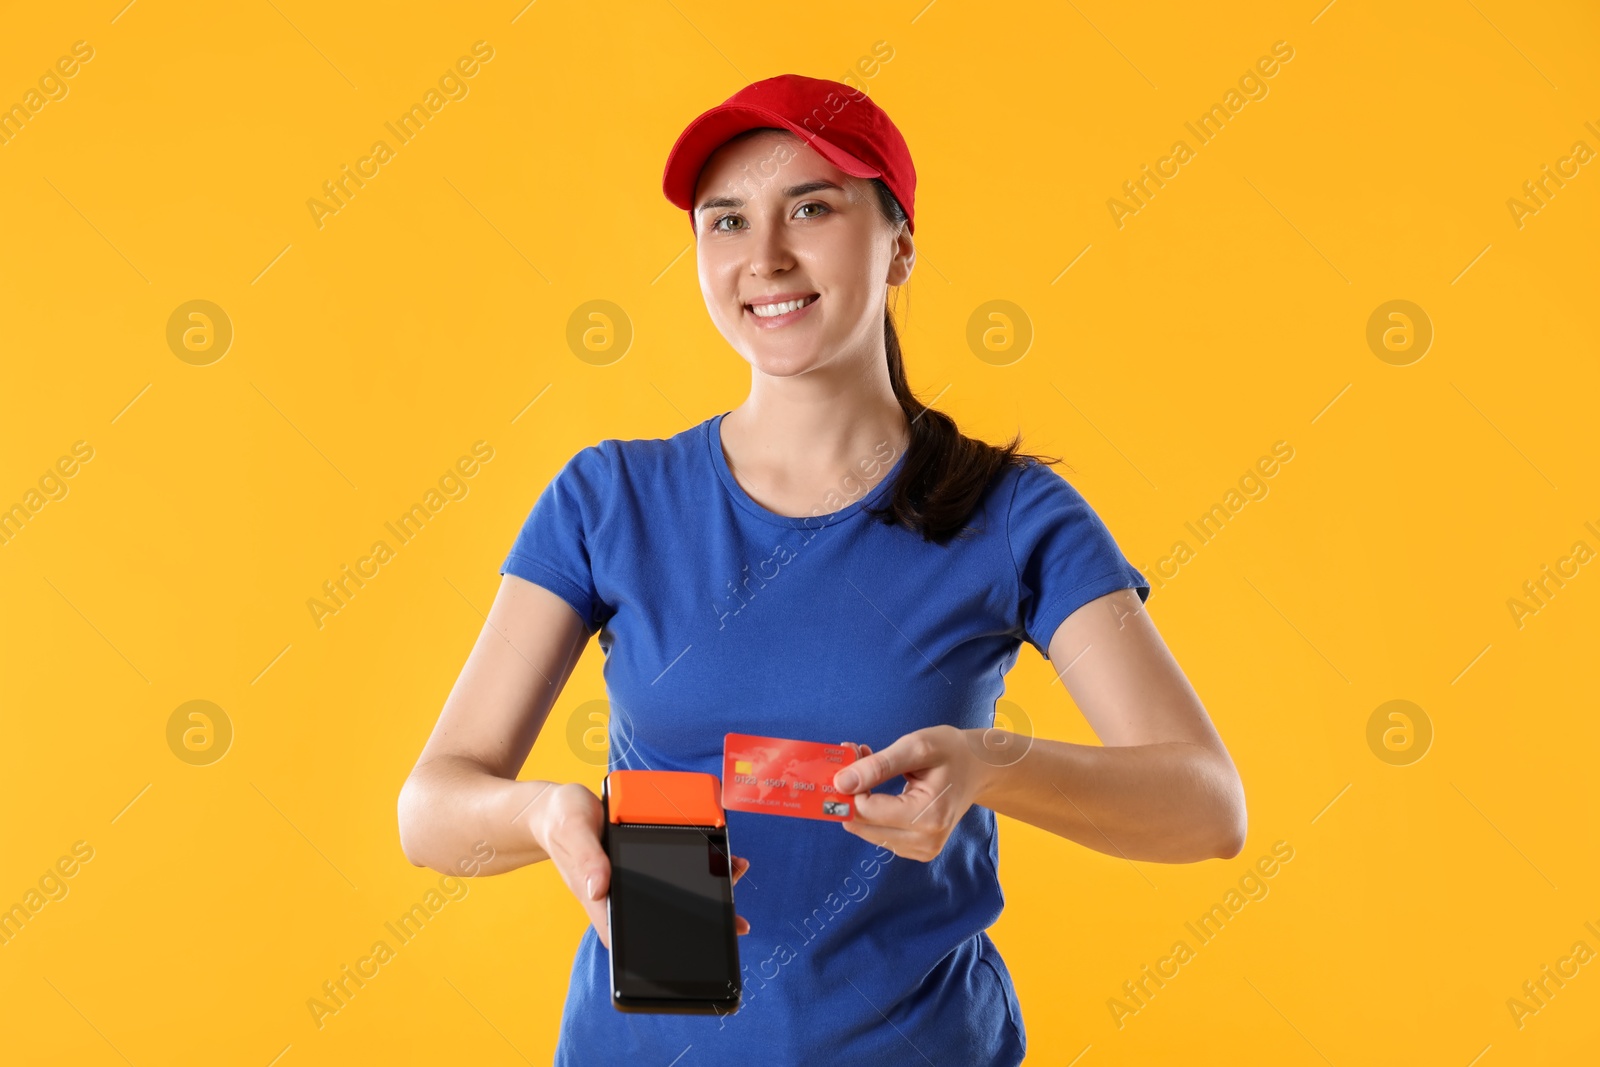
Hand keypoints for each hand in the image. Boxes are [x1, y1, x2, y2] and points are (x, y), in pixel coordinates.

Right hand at [532, 782, 751, 949]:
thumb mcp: (572, 832)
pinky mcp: (639, 863)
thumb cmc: (561, 821)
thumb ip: (586, 858)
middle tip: (735, 922)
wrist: (557, 807)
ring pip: (672, 894)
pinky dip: (696, 865)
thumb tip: (599, 888)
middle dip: (699, 920)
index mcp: (601, 900)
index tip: (698, 948)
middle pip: (661, 918)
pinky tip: (718, 857)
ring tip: (735, 877)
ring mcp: (631, 880)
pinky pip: (671, 869)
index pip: (632, 938)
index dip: (663, 950)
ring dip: (705, 889)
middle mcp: (620, 895)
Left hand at [833, 726, 992, 861]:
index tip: (854, 752)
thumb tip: (841, 784)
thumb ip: (878, 766)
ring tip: (873, 767)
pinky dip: (872, 811)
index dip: (851, 783)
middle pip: (863, 824)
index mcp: (928, 816)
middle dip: (852, 791)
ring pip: (867, 830)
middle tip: (859, 756)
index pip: (866, 810)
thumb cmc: (951, 752)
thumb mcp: (916, 747)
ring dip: (860, 800)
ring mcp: (921, 850)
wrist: (978, 768)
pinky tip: (879, 788)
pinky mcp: (916, 850)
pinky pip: (879, 833)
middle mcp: (925, 841)